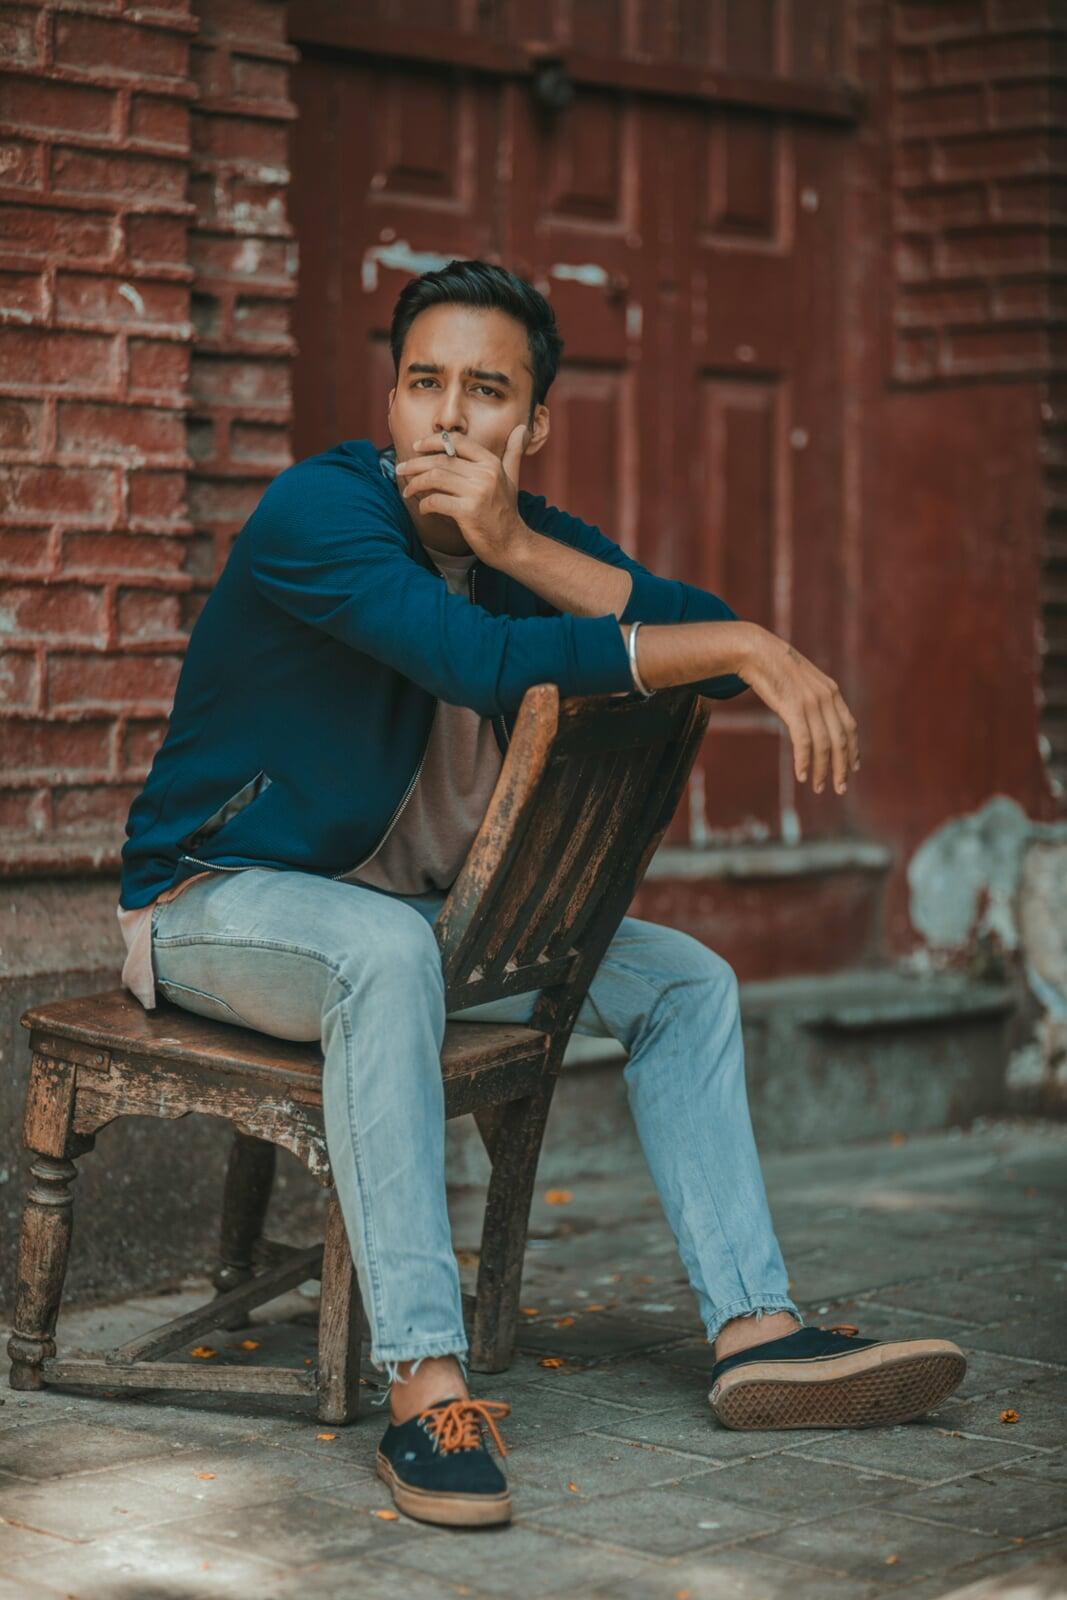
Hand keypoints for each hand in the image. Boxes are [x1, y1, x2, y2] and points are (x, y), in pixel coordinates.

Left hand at [394, 426, 528, 563]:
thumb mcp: (512, 478)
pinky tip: (422, 508)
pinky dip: (424, 504)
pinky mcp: (467, 512)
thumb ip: (514, 453)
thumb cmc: (506, 512)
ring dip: (415, 483)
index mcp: (491, 463)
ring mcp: (477, 492)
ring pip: (435, 477)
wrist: (512, 544)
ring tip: (407, 490)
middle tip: (401, 469)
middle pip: (441, 459)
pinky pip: (436, 501)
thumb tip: (521, 428)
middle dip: (415, 463)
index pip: (456, 441)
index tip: (416, 447)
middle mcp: (485, 473)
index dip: (432, 441)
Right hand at [738, 627, 859, 794]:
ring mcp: (811, 703)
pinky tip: (802, 775)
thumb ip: (813, 698)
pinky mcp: (793, 708)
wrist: (757, 651)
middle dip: (842, 768)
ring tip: (819, 787)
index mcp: (831, 691)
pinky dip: (805, 761)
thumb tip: (814, 716)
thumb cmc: (776, 667)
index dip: (853, 750)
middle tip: (840, 788)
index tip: (853, 768)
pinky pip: (804, 741)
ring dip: (823, 770)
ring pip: (824, 745)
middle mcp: (826, 698)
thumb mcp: (802, 681)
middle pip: (841, 740)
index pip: (849, 727)